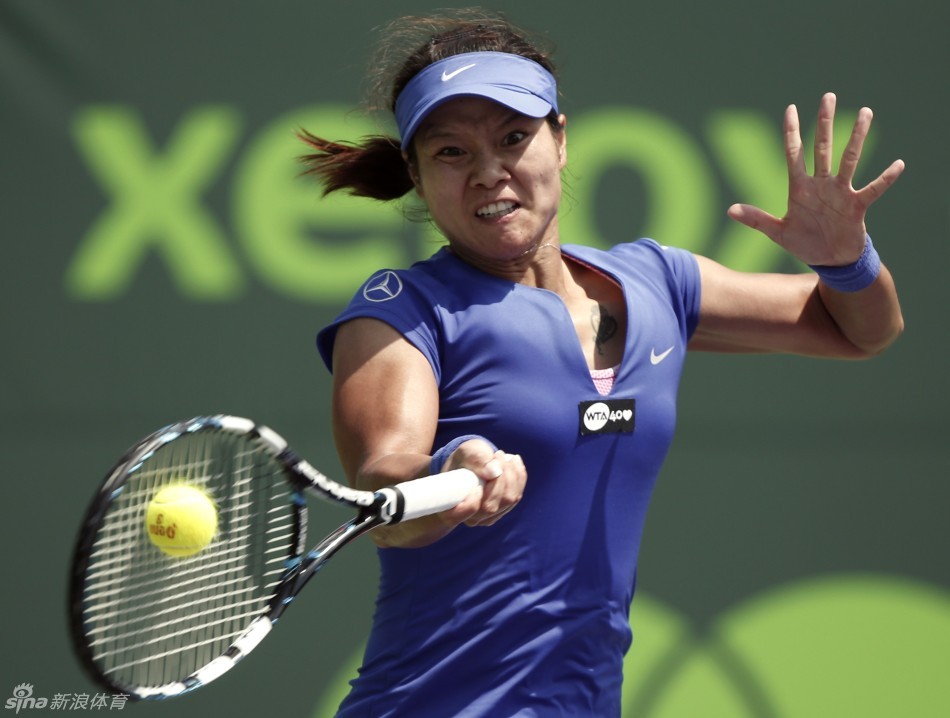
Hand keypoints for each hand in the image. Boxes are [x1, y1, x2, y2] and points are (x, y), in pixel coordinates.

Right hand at [442, 439, 525, 527]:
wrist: (469, 462)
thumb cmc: (464, 459)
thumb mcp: (466, 452)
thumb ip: (476, 459)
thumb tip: (495, 472)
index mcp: (453, 508)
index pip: (467, 511)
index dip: (474, 497)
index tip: (480, 474)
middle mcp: (472, 518)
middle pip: (491, 506)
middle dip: (500, 476)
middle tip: (497, 454)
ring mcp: (489, 517)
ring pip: (508, 500)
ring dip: (512, 474)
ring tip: (504, 456)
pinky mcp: (503, 510)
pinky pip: (516, 496)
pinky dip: (519, 476)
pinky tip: (514, 461)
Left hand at [727, 92, 904, 265]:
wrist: (830, 260)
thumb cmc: (805, 243)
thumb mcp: (778, 233)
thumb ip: (757, 220)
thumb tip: (730, 210)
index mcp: (800, 189)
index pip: (794, 154)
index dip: (792, 132)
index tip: (790, 108)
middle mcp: (821, 184)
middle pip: (822, 148)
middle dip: (824, 122)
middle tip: (828, 96)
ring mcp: (840, 192)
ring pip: (850, 158)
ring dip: (857, 137)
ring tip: (865, 112)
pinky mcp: (857, 206)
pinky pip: (873, 189)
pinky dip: (885, 179)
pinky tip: (898, 163)